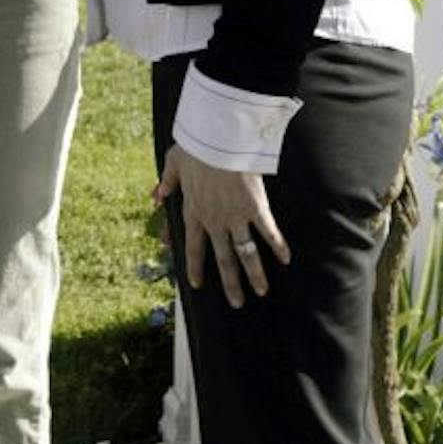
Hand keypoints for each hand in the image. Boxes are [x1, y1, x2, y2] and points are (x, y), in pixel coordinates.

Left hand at [156, 145, 290, 308]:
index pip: (194, 247)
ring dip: (255, 275)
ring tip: (262, 292)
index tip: (195, 284)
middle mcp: (214, 221)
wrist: (217, 140)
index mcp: (193, 211)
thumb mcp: (173, 163)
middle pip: (223, 259)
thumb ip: (166, 182)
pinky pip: (268, 232)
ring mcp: (235, 217)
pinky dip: (278, 246)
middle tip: (237, 303)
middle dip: (231, 284)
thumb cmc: (195, 147)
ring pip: (246, 254)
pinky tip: (286, 259)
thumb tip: (156, 196)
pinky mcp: (256, 208)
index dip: (195, 267)